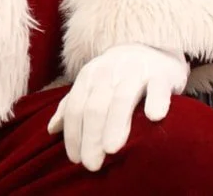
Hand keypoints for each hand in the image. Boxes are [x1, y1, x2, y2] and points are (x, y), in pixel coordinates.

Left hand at [47, 43, 187, 171]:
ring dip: (116, 124)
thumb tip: (51, 130)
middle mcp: (109, 72)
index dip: (73, 133)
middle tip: (91, 164)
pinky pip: (158, 87)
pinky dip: (156, 101)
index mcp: (89, 76)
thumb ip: (72, 105)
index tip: (74, 159)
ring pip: (123, 99)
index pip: (76, 107)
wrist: (151, 48)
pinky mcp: (161, 74)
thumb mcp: (91, 85)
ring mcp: (136, 72)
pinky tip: (153, 118)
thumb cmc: (117, 74)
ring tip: (111, 150)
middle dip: (91, 136)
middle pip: (96, 106)